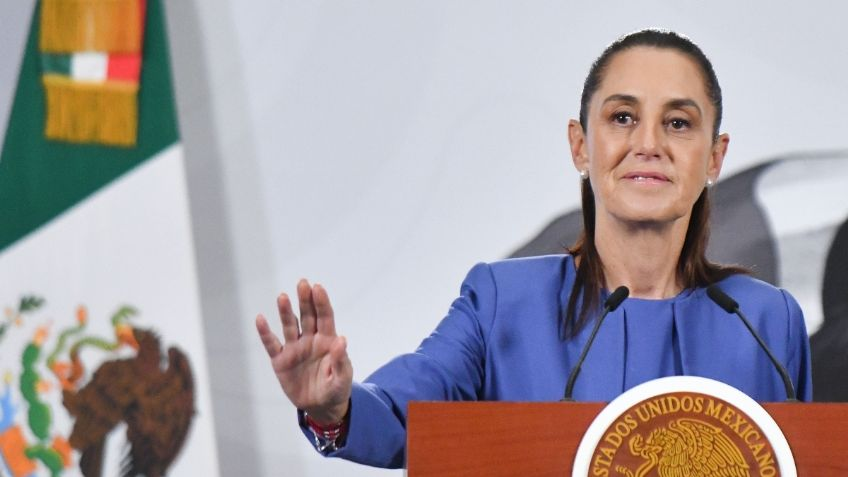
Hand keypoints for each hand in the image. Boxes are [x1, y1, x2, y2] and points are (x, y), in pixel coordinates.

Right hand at [256, 279, 351, 424]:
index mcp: (328, 341)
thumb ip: (341, 360)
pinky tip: (260, 319)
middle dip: (305, 300)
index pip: (325, 317)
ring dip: (286, 312)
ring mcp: (295, 348)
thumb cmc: (336, 388)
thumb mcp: (342, 377)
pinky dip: (265, 332)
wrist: (321, 407)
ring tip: (283, 297)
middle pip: (307, 316)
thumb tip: (342, 340)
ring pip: (289, 326)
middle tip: (303, 283)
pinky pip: (271, 344)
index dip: (321, 302)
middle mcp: (310, 340)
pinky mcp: (281, 361)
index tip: (318, 287)